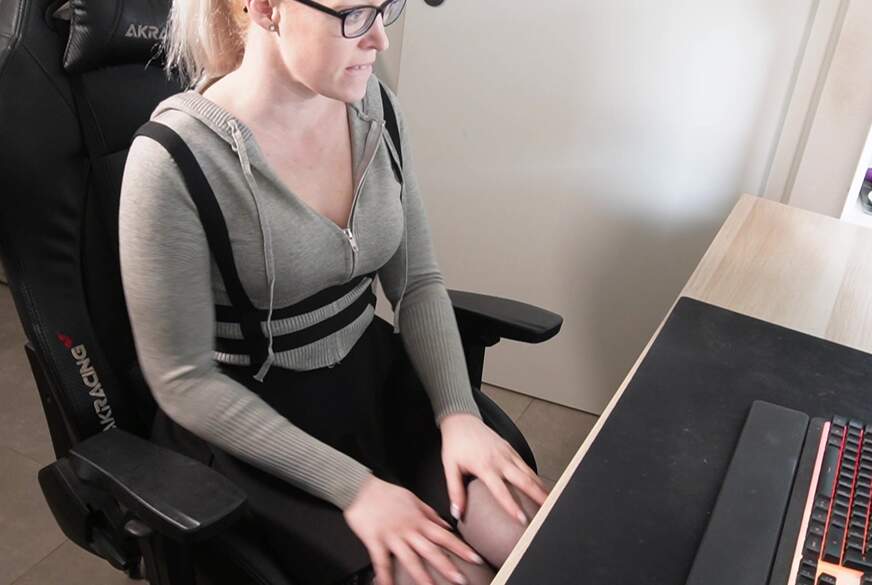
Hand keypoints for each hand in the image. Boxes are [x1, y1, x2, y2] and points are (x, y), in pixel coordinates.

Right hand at [343, 474, 486, 584]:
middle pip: (431, 550)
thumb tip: (446, 524)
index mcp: (419, 520)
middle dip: (447, 566)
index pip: (445, 536)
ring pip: (410, 558)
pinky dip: (385, 577)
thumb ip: (430, 514)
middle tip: (461, 579)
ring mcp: (392, 536)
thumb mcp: (413, 499)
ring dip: (422, 576)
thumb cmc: (386, 493)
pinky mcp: (375, 541)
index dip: (461, 548)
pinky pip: (381, 562)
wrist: (360, 488)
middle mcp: (409, 530)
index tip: (475, 558)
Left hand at [439, 413, 549, 525]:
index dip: (512, 506)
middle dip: (538, 496)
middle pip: (524, 480)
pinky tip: (539, 486)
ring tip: (550, 502)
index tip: (522, 520)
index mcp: (485, 466)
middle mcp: (500, 459)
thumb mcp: (450, 467)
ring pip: (529, 472)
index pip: (501, 491)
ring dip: (540, 487)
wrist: (461, 420)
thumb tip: (457, 513)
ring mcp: (507, 453)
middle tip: (549, 511)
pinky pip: (525, 465)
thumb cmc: (455, 444)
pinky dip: (534, 476)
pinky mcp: (510, 448)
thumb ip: (455, 491)